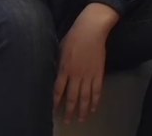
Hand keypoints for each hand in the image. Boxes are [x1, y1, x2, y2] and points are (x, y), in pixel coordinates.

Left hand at [53, 4, 116, 122]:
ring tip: (81, 119)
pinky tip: (94, 108)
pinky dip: (96, 101)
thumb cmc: (73, 37)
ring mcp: (88, 75)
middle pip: (72, 97)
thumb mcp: (60, 49)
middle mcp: (76, 75)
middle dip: (69, 110)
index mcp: (64, 68)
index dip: (55, 101)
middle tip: (68, 121)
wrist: (91, 30)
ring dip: (83, 110)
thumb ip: (58, 63)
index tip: (53, 110)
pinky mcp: (98, 73)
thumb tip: (54, 73)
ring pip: (85, 97)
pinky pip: (97, 90)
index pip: (58, 89)